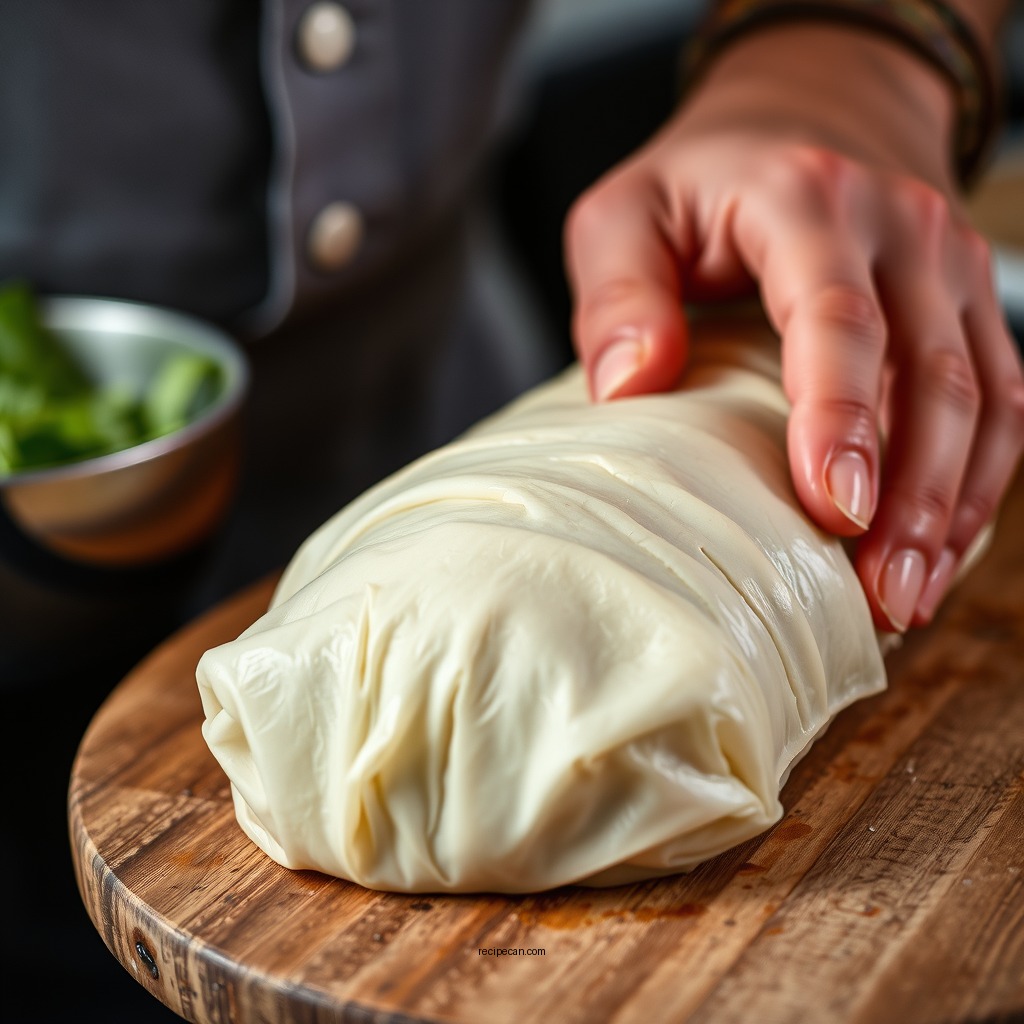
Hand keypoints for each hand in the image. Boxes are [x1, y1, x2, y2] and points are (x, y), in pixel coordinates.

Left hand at [565, 23, 1023, 632]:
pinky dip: (977, 485)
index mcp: (808, 204)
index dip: (842, 416)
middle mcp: (901, 232)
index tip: (837, 511)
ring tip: (909, 600)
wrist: (808, 112)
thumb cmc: (702, 179)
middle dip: (913, 499)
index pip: (836, 318)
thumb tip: (629, 388)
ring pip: (985, 401)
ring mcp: (951, 269)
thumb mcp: (625, 211)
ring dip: (953, 509)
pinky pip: (1002, 402)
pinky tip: (939, 551)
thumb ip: (617, 292)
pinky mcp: (969, 307)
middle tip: (881, 598)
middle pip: (932, 377)